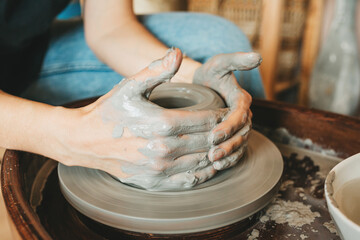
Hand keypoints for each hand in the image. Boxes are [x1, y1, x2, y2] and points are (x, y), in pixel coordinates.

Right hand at [61, 48, 227, 190]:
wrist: (83, 141)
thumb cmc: (108, 112)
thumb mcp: (129, 86)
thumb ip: (155, 70)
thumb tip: (177, 52)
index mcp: (162, 124)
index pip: (206, 121)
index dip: (221, 116)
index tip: (226, 111)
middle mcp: (164, 150)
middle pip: (208, 142)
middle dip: (224, 134)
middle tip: (231, 127)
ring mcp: (159, 170)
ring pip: (203, 163)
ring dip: (218, 153)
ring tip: (224, 144)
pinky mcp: (154, 183)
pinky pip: (189, 181)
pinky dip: (204, 173)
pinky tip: (208, 164)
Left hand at [193, 52, 261, 169]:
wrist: (203, 86)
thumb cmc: (210, 75)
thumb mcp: (220, 63)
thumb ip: (236, 60)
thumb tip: (257, 56)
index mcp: (242, 100)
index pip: (240, 116)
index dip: (229, 126)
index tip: (213, 135)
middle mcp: (244, 115)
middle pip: (241, 134)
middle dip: (228, 146)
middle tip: (212, 155)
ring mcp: (240, 128)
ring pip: (240, 145)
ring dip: (228, 155)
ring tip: (214, 163)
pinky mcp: (233, 137)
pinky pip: (236, 152)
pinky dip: (229, 160)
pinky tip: (217, 167)